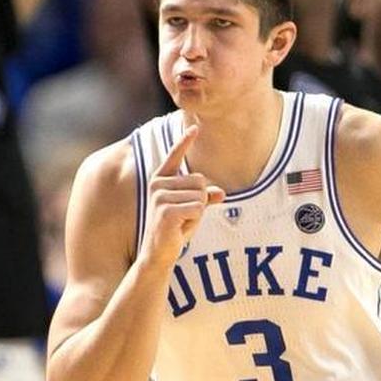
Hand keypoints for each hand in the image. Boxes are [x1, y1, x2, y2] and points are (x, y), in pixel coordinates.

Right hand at [139, 125, 223, 269]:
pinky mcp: (166, 211)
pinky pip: (198, 208)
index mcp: (160, 180)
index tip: (194, 127)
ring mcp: (160, 197)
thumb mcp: (192, 210)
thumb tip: (222, 193)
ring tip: (182, 222)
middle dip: (200, 200)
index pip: (174, 156)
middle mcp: (158, 185)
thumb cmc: (175, 230)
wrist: (159, 253)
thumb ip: (205, 198)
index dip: (185, 142)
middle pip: (200, 180)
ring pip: (200, 195)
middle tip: (185, 216)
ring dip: (198, 212)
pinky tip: (181, 228)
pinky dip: (196, 220)